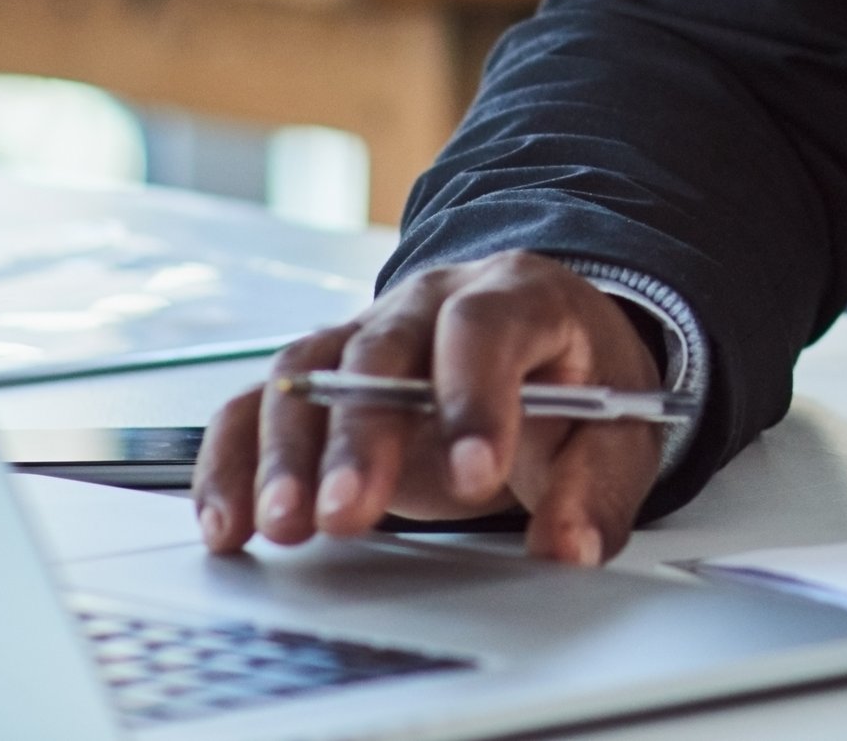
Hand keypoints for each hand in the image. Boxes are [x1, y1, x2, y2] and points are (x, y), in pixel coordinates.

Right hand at [195, 254, 664, 567]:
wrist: (547, 349)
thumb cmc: (577, 387)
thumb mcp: (617, 433)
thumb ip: (595, 491)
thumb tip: (567, 550)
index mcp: (518, 296)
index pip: (485, 327)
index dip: (474, 396)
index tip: (475, 476)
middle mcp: (428, 303)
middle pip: (379, 350)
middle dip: (360, 435)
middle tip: (349, 512)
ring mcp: (364, 336)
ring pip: (305, 374)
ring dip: (285, 454)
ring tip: (283, 526)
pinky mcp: (318, 381)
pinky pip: (257, 408)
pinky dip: (234, 462)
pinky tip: (229, 523)